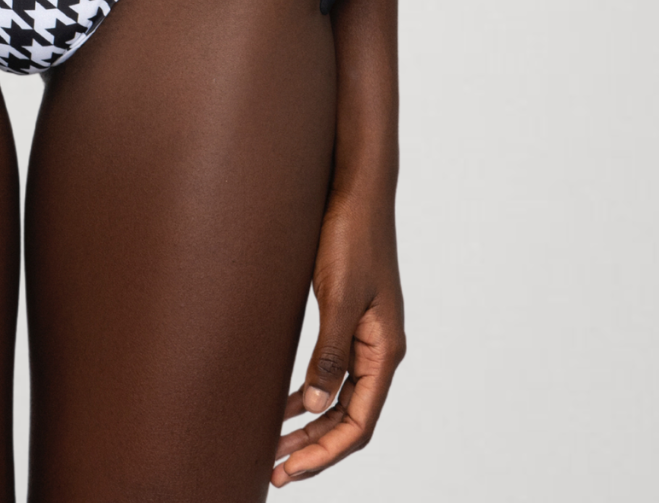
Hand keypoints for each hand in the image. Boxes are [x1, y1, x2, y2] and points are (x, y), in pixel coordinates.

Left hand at [271, 186, 404, 483]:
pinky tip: (285, 401)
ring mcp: (365, 333)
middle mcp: (378, 348)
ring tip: (274, 446)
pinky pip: (331, 371)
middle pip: (350, 417)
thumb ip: (330, 351)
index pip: (359, 422)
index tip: (290, 470)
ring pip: (340, 397)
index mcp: (384, 349)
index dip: (325, 452)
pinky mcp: (348, 316)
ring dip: (310, 424)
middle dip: (315, 447)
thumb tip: (316, 405)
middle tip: (276, 469)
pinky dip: (309, 393)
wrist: (354, 187)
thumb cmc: (350, 235)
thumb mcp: (338, 295)